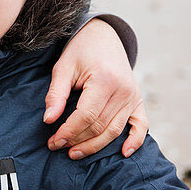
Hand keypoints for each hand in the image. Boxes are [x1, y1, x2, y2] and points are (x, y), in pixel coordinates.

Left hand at [44, 19, 147, 158]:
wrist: (103, 36)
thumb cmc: (81, 51)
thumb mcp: (63, 67)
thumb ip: (56, 94)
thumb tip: (49, 120)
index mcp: (104, 80)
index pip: (86, 116)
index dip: (68, 132)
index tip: (53, 141)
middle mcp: (123, 90)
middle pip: (99, 126)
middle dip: (77, 140)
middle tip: (57, 146)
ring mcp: (133, 96)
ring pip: (114, 130)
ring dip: (95, 145)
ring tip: (75, 152)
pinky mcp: (138, 100)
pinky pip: (141, 125)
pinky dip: (134, 141)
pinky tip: (123, 153)